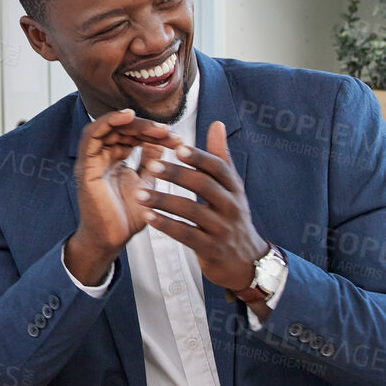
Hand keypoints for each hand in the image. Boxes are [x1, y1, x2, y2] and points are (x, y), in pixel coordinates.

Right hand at [65, 110, 176, 285]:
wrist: (112, 240)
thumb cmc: (127, 217)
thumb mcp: (146, 184)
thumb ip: (150, 164)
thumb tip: (161, 143)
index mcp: (115, 160)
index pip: (132, 135)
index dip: (154, 133)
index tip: (177, 139)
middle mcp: (102, 157)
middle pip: (122, 129)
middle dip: (147, 127)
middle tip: (169, 132)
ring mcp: (92, 160)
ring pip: (108, 127)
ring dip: (133, 123)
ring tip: (156, 127)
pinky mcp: (85, 166)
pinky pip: (92, 135)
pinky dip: (108, 121)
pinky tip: (128, 116)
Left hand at [135, 122, 270, 297]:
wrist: (246, 262)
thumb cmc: (232, 218)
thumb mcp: (232, 188)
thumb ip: (221, 157)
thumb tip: (217, 124)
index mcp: (234, 188)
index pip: (218, 168)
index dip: (199, 157)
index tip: (178, 147)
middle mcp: (231, 206)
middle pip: (204, 186)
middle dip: (178, 175)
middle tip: (152, 166)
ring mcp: (222, 229)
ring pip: (191, 211)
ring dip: (164, 201)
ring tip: (140, 193)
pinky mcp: (211, 249)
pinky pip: (186, 235)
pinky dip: (166, 225)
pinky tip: (148, 217)